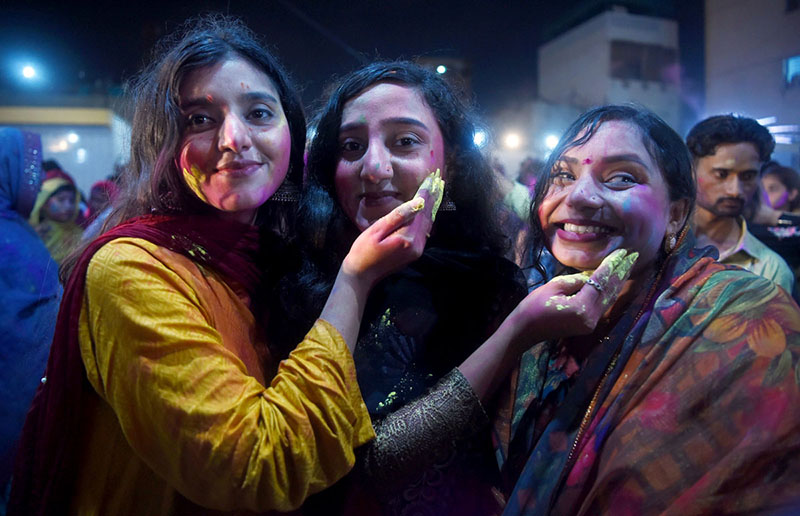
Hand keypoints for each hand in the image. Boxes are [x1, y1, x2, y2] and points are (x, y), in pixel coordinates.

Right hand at [341, 169, 444, 286]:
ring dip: (432, 207)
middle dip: (433, 197)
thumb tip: (418, 202)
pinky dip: (427, 217)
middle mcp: (417, 244)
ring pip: (428, 223)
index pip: (420, 209)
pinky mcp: (415, 253)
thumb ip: (398, 216)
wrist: (361, 275)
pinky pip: (424, 231)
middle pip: (428, 216)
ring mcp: (417, 250)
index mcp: (408, 237)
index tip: (431, 178)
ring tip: (436, 190)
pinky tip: (427, 209)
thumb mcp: (377, 230)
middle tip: (438, 180)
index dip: (425, 193)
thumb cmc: (363, 250)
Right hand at [506, 249, 638, 346]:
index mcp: (582, 307)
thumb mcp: (554, 286)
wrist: (524, 331)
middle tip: (633, 255)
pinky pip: (603, 304)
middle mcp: (591, 317)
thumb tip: (592, 275)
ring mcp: (591, 323)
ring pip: (609, 298)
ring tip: (628, 265)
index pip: (601, 281)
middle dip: (621, 272)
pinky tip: (615, 281)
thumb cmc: (534, 306)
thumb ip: (577, 280)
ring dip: (619, 281)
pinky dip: (610, 291)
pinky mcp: (588, 324)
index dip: (611, 265)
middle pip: (610, 290)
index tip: (622, 251)